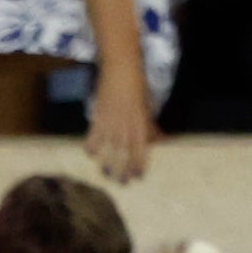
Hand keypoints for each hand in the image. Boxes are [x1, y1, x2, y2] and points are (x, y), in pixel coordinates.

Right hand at [85, 65, 157, 182]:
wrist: (120, 69)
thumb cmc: (138, 86)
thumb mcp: (148, 106)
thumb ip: (151, 125)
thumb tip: (160, 140)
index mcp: (140, 122)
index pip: (140, 147)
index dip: (139, 163)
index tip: (138, 177)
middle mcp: (125, 124)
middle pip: (124, 151)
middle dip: (123, 168)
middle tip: (122, 183)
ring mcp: (111, 121)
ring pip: (109, 147)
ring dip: (107, 162)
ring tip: (105, 175)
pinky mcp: (98, 115)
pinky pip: (93, 134)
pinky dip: (92, 145)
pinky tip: (91, 155)